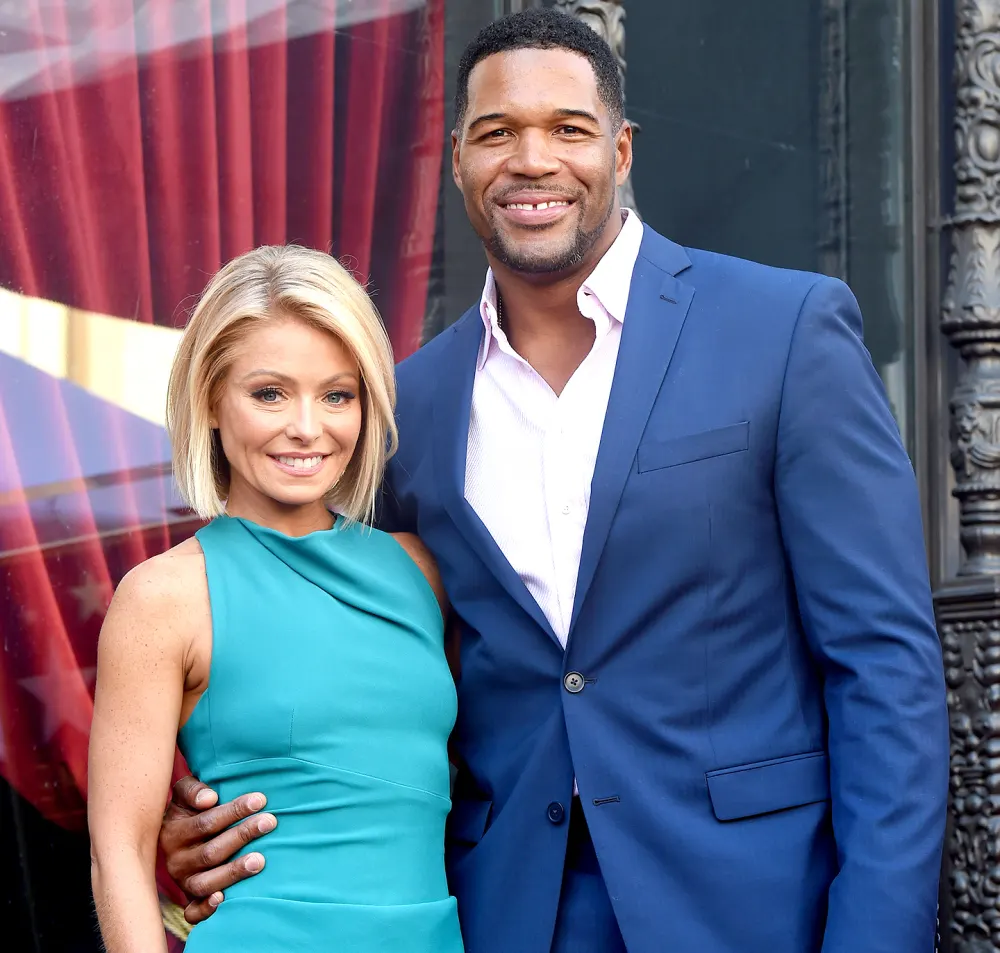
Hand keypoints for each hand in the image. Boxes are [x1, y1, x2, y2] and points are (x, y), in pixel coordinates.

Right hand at [160, 776, 276, 924]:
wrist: (175, 835)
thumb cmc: (189, 808)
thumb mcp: (184, 794)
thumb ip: (192, 790)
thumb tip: (209, 799)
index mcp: (173, 832)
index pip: (206, 822)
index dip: (234, 811)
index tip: (260, 800)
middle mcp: (176, 861)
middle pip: (211, 852)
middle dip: (242, 835)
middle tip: (269, 822)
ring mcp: (183, 882)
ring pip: (206, 883)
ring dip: (233, 872)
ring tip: (260, 860)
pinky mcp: (190, 901)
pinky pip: (193, 912)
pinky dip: (206, 909)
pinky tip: (223, 899)